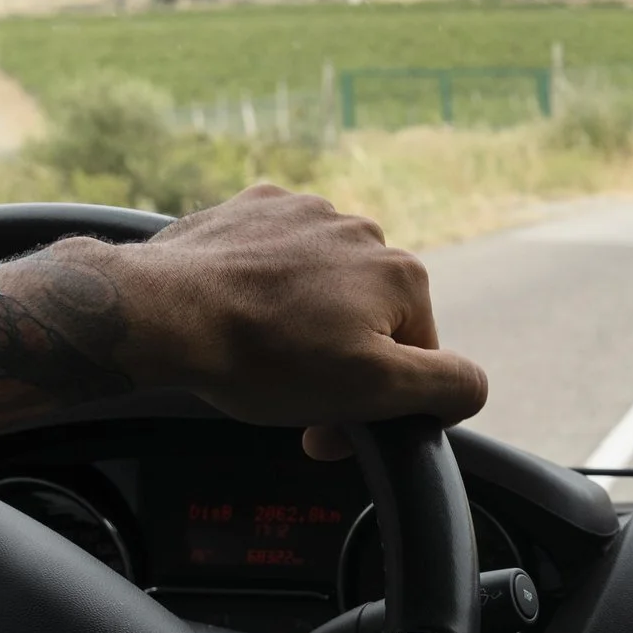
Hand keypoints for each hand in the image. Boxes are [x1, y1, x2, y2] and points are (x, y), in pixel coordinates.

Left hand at [60, 185, 486, 435]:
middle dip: (340, 361)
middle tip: (290, 394)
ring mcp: (304, 212)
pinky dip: (265, 286)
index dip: (380, 401)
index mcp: (402, 271)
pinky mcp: (252, 208)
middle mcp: (362, 229)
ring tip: (258, 350)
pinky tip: (239, 312)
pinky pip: (277, 256)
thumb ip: (448, 386)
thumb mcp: (374, 391)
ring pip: (323, 287)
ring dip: (303, 322)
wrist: (160, 313)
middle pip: (370, 319)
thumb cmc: (264, 356)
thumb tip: (472, 387)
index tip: (330, 424)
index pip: (416, 356)